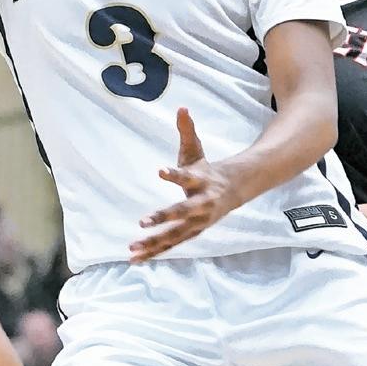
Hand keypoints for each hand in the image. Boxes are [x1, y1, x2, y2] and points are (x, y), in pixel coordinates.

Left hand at [131, 109, 239, 261]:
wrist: (234, 190)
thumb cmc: (207, 170)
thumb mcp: (197, 150)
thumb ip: (187, 131)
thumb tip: (181, 107)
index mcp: (202, 181)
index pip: (187, 176)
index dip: (174, 174)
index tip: (160, 170)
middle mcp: (201, 204)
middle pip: (182, 213)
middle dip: (163, 217)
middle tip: (142, 222)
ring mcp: (197, 222)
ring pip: (175, 235)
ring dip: (153, 242)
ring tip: (132, 247)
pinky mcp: (191, 233)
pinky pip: (170, 245)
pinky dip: (153, 252)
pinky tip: (135, 258)